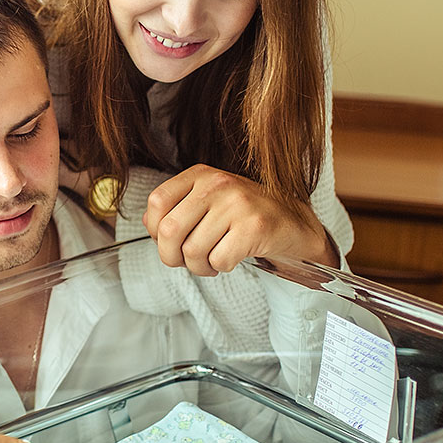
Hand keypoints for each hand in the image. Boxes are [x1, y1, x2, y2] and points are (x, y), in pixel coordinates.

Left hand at [143, 165, 338, 275]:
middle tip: (186, 262)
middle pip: (170, 231)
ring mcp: (237, 203)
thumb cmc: (244, 215)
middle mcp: (217, 183)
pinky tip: (231, 259)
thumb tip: (148, 224)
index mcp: (201, 174)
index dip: (156, 230)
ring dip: (199, 267)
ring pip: (193, 251)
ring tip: (212, 261)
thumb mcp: (207, 202)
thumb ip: (176, 209)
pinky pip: (219, 260)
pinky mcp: (255, 226)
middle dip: (172, 257)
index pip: (157, 201)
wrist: (293, 223)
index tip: (170, 241)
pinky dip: (221, 268)